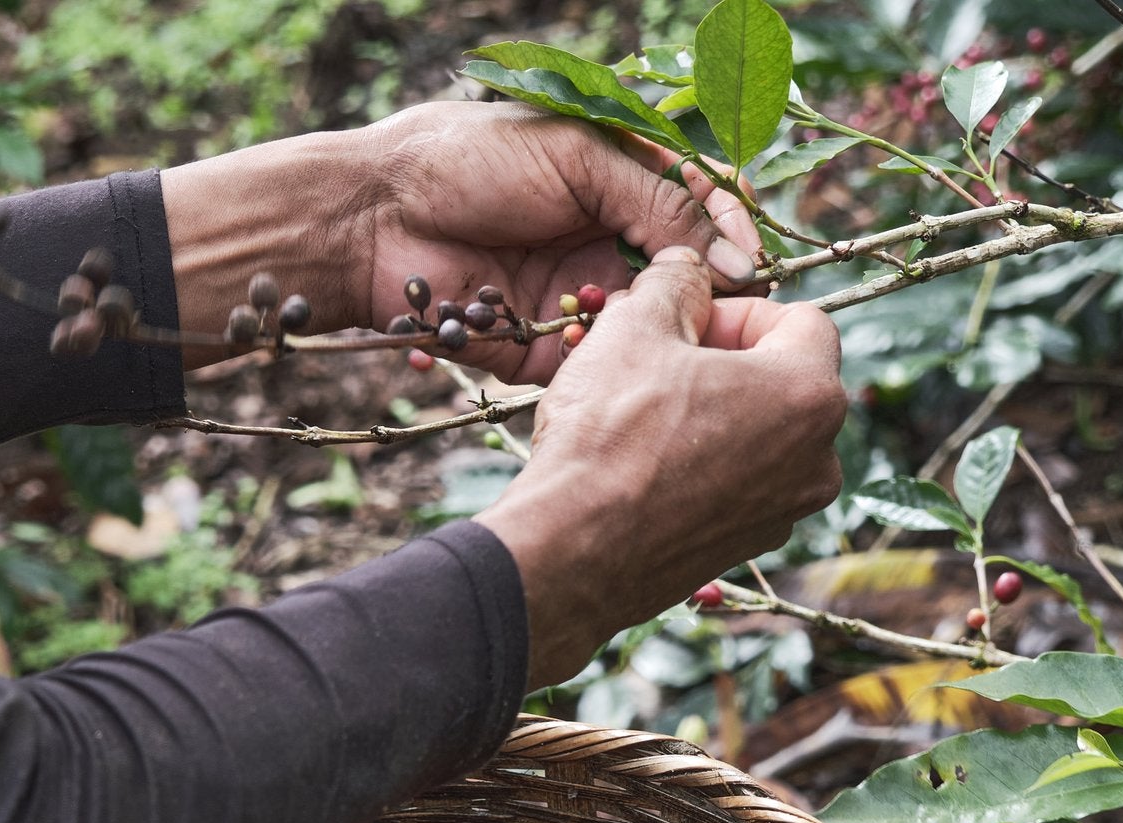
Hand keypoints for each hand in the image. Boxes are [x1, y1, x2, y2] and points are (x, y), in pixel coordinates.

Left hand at [348, 102, 763, 382]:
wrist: (372, 217)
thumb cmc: (467, 160)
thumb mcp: (577, 158)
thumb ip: (656, 199)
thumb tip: (732, 253)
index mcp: (616, 181)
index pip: (699, 206)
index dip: (730, 232)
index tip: (750, 260)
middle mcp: (602, 240)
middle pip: (682, 274)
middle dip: (706, 293)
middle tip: (723, 307)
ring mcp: (574, 297)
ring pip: (645, 325)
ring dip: (658, 329)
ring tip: (672, 332)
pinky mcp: (541, 347)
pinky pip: (592, 364)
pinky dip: (605, 359)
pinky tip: (610, 349)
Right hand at [477, 246, 846, 688]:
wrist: (571, 551)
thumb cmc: (609, 435)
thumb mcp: (635, 326)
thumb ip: (674, 282)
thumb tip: (687, 268)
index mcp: (810, 393)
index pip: (802, 319)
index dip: (738, 309)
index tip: (685, 321)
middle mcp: (817, 460)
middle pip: (783, 379)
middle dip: (724, 360)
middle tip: (656, 360)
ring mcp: (784, 512)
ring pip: (758, 435)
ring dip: (710, 412)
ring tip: (642, 412)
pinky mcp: (744, 548)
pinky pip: (735, 484)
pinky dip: (700, 465)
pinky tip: (642, 465)